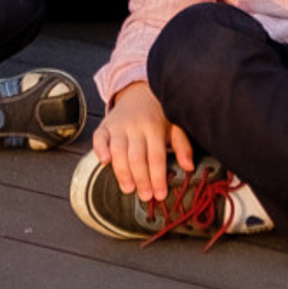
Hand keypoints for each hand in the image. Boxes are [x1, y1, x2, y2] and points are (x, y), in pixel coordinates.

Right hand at [92, 82, 189, 202]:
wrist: (138, 92)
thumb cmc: (158, 115)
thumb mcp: (175, 126)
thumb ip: (182, 146)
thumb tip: (189, 167)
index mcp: (155, 127)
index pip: (156, 156)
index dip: (158, 177)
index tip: (160, 195)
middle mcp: (136, 126)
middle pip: (137, 157)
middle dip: (141, 179)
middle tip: (145, 196)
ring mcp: (119, 125)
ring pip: (118, 151)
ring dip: (122, 172)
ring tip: (128, 189)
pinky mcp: (105, 126)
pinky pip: (99, 138)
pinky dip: (99, 150)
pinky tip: (104, 162)